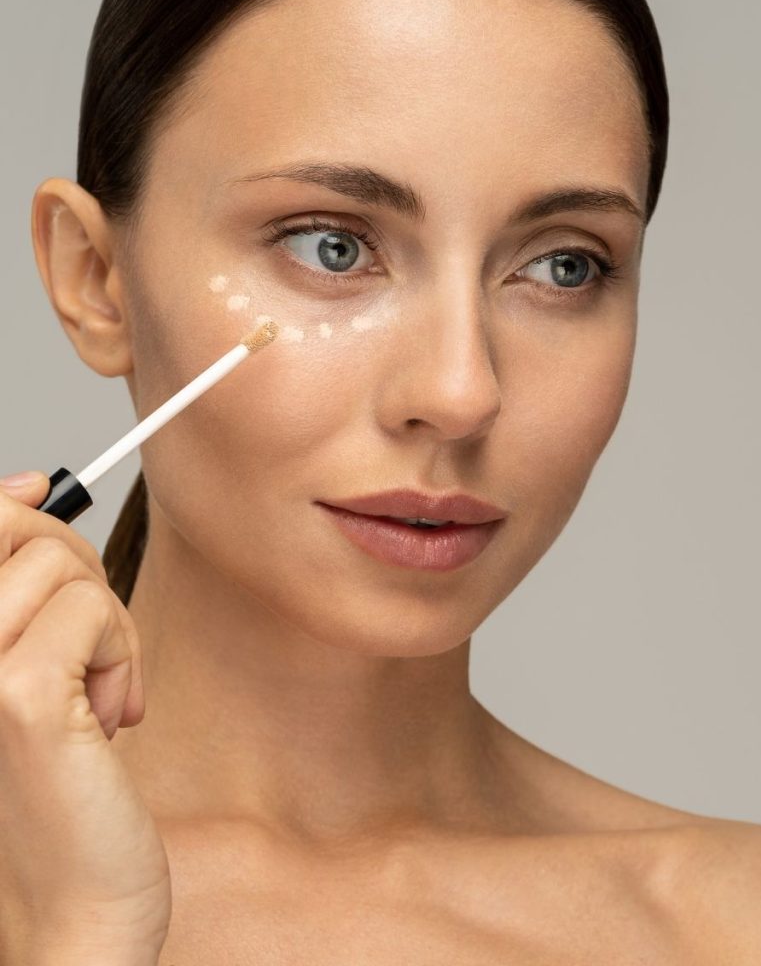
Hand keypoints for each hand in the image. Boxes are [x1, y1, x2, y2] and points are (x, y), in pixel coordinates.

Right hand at [0, 471, 170, 961]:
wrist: (69, 903)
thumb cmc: (57, 788)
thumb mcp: (31, 668)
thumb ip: (22, 582)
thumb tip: (26, 485)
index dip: (8, 502)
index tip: (42, 492)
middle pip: (15, 528)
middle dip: (76, 569)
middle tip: (94, 639)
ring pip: (60, 563)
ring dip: (106, 623)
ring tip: (100, 692)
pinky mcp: (16, 697)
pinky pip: (91, 610)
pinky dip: (120, 653)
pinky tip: (111, 714)